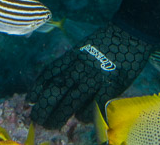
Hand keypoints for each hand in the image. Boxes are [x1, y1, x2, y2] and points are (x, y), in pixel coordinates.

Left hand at [27, 23, 152, 127]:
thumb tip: (62, 84)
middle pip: (56, 89)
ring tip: (52, 125)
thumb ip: (73, 63)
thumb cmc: (107, 41)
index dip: (38, 88)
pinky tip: (80, 119)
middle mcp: (80, 67)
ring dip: (59, 115)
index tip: (30, 100)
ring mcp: (94, 76)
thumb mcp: (84, 47)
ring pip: (71, 100)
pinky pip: (94, 104)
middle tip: (36, 119)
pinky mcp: (110, 85)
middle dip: (44, 106)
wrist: (130, 32)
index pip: (50, 73)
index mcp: (73, 56)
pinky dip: (85, 114)